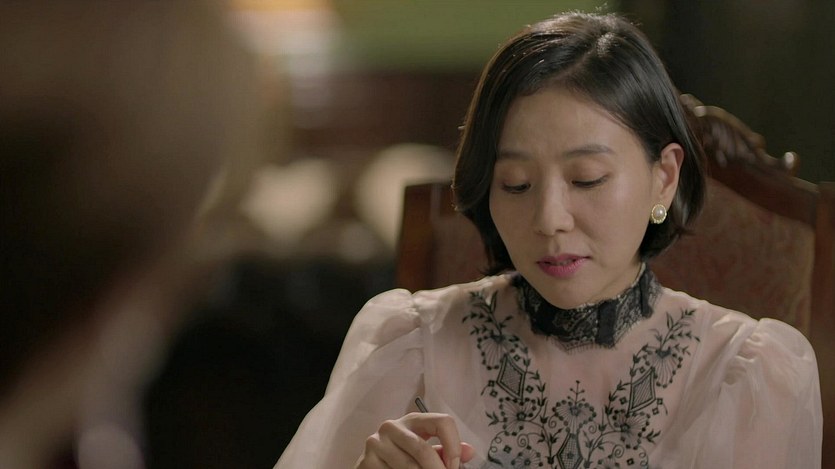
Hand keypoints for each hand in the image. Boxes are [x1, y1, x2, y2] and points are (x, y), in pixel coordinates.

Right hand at [354, 412, 474, 468]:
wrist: (371, 467)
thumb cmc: (403, 457)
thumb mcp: (425, 450)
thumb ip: (446, 450)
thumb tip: (470, 452)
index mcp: (413, 420)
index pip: (442, 422)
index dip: (453, 446)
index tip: (454, 467)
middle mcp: (392, 426)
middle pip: (424, 449)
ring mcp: (376, 443)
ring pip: (409, 468)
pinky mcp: (366, 461)